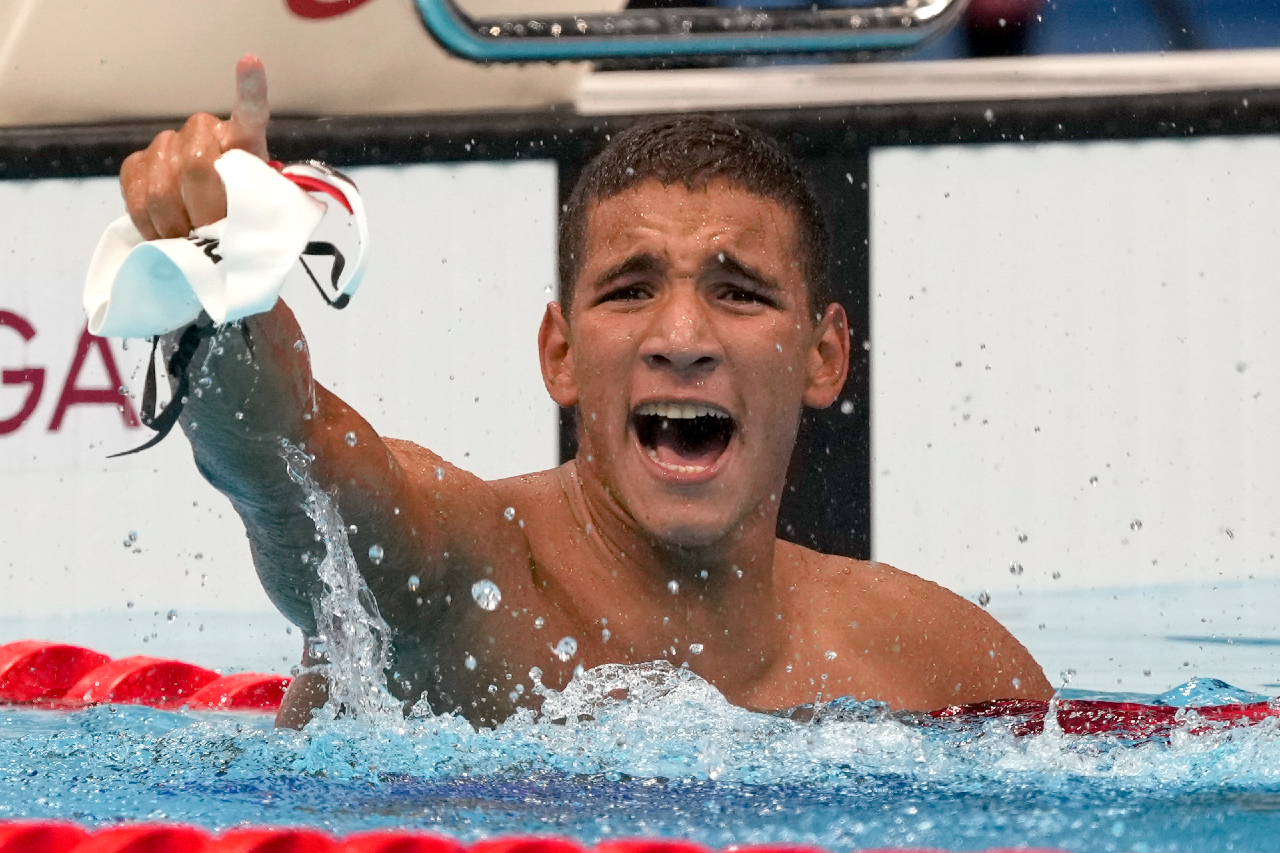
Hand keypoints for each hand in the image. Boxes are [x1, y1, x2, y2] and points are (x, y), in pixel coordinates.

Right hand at [120, 55, 270, 240]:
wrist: (206, 224)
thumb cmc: (240, 216)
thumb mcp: (257, 215)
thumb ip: (248, 210)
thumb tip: (223, 227)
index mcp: (244, 141)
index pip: (250, 112)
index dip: (250, 89)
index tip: (251, 62)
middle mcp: (204, 131)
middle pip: (196, 167)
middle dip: (203, 212)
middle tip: (210, 234)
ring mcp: (167, 143)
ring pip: (161, 188)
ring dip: (175, 224)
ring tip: (189, 238)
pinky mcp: (137, 162)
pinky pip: (134, 192)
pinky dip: (149, 222)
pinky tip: (164, 231)